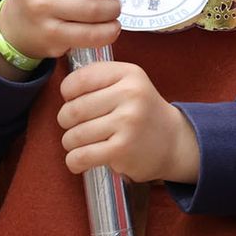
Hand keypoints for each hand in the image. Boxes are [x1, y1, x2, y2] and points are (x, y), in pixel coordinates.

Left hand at [57, 62, 199, 182]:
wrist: (173, 142)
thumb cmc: (141, 112)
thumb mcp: (128, 83)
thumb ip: (98, 77)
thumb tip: (63, 88)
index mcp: (129, 74)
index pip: (79, 79)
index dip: (67, 93)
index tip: (73, 100)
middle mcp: (130, 94)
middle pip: (73, 110)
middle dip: (66, 121)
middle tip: (75, 126)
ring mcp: (128, 122)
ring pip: (74, 135)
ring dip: (70, 143)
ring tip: (81, 143)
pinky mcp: (123, 149)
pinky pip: (81, 156)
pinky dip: (74, 161)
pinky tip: (79, 160)